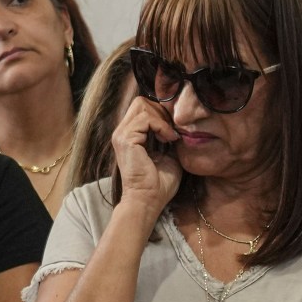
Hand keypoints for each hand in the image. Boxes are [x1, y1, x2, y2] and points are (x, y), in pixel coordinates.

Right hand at [110, 95, 183, 222]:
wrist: (149, 200)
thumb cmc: (159, 183)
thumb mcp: (169, 154)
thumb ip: (169, 136)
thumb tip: (180, 122)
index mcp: (130, 134)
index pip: (143, 106)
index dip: (161, 112)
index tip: (174, 130)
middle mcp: (122, 132)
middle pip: (141, 101)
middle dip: (161, 111)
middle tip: (173, 130)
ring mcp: (121, 134)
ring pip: (142, 105)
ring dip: (162, 119)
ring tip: (170, 136)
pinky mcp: (125, 139)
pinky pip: (145, 118)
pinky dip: (161, 126)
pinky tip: (168, 139)